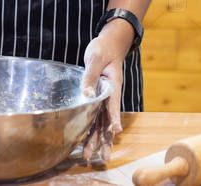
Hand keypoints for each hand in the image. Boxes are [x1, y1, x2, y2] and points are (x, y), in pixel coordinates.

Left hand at [79, 18, 134, 162]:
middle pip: (107, 120)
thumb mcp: (96, 57)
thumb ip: (91, 75)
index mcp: (113, 85)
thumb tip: (87, 94)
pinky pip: (94, 117)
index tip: (115, 132)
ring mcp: (104, 99)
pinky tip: (85, 143)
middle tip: (102, 157)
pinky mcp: (97, 99)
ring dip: (97, 140)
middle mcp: (110, 95)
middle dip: (104, 139)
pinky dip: (91, 131)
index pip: (113, 104)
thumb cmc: (104, 48)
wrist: (109, 44)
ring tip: (92, 157)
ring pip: (100, 123)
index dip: (114, 118)